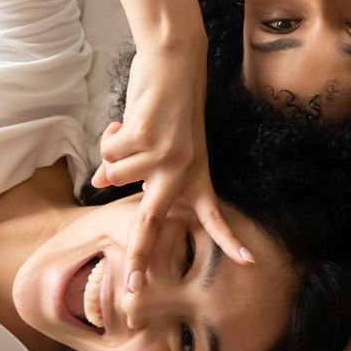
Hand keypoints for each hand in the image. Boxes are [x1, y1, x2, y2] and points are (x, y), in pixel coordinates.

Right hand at [90, 46, 250, 297]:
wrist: (174, 62)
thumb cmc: (162, 105)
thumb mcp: (156, 144)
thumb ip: (135, 169)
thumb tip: (100, 182)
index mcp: (195, 175)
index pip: (212, 216)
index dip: (228, 240)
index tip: (249, 263)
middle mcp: (183, 170)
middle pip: (151, 221)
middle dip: (140, 255)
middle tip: (133, 288)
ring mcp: (166, 155)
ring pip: (116, 174)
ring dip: (113, 153)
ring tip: (130, 130)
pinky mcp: (147, 137)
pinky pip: (111, 150)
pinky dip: (111, 135)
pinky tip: (125, 120)